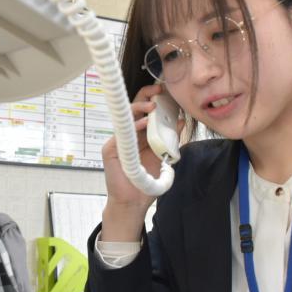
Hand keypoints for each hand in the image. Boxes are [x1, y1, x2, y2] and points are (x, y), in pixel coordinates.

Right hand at [99, 84, 169, 239]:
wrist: (134, 201)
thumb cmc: (146, 180)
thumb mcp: (163, 156)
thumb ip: (170, 139)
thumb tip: (181, 121)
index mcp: (140, 134)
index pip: (144, 111)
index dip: (153, 99)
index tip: (165, 91)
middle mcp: (128, 134)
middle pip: (134, 109)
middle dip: (146, 97)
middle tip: (158, 90)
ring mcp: (118, 141)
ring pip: (126, 117)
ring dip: (140, 109)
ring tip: (153, 106)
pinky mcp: (110, 149)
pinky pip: (121, 134)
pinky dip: (134, 127)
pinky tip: (144, 123)